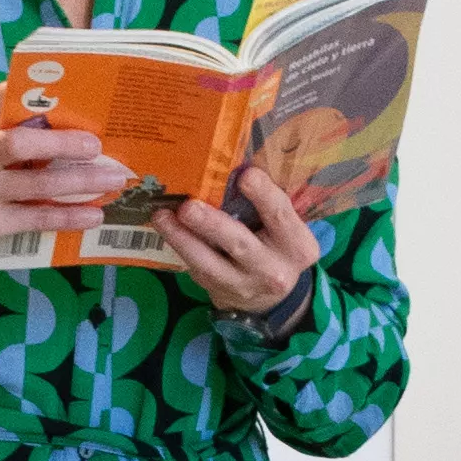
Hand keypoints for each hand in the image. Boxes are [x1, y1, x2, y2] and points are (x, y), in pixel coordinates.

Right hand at [0, 85, 128, 278]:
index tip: (77, 96)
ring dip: (81, 181)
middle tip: (97, 144)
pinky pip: (36, 217)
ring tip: (112, 179)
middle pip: (21, 140)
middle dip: (66, 141)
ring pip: (37, 182)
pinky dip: (68, 216)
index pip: (1, 97)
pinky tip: (92, 215)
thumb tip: (45, 120)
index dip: (40, 95)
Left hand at [166, 162, 318, 318]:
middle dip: (212, 224)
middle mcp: (274, 270)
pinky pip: (196, 268)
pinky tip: (165, 228)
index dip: (264, 196)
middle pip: (240, 243)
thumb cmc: (276, 246)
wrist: (269, 298)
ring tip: (162, 216)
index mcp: (298, 246)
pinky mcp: (219, 291)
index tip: (246, 175)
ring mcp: (244, 285)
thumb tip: (233, 162)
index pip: (281, 216)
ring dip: (183, 238)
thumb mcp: (284, 229)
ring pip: (210, 262)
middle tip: (188, 206)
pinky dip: (179, 246)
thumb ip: (267, 203)